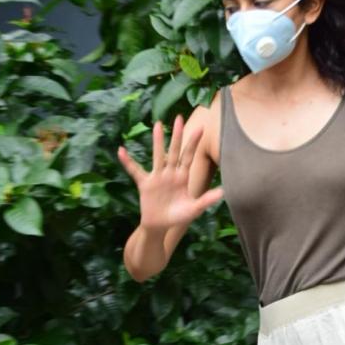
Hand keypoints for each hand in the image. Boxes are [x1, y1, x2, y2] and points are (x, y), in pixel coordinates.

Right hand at [117, 115, 222, 231]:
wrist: (160, 226)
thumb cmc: (177, 216)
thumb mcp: (194, 209)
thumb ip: (206, 200)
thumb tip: (223, 192)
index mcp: (182, 177)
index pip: (189, 156)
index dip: (194, 143)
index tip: (201, 127)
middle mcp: (170, 173)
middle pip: (174, 151)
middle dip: (177, 135)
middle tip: (179, 118)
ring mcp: (157, 177)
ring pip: (158, 156)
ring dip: (158, 141)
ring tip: (158, 125)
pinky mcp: (145, 184)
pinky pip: (135, 171)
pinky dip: (128, 162)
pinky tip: (121, 151)